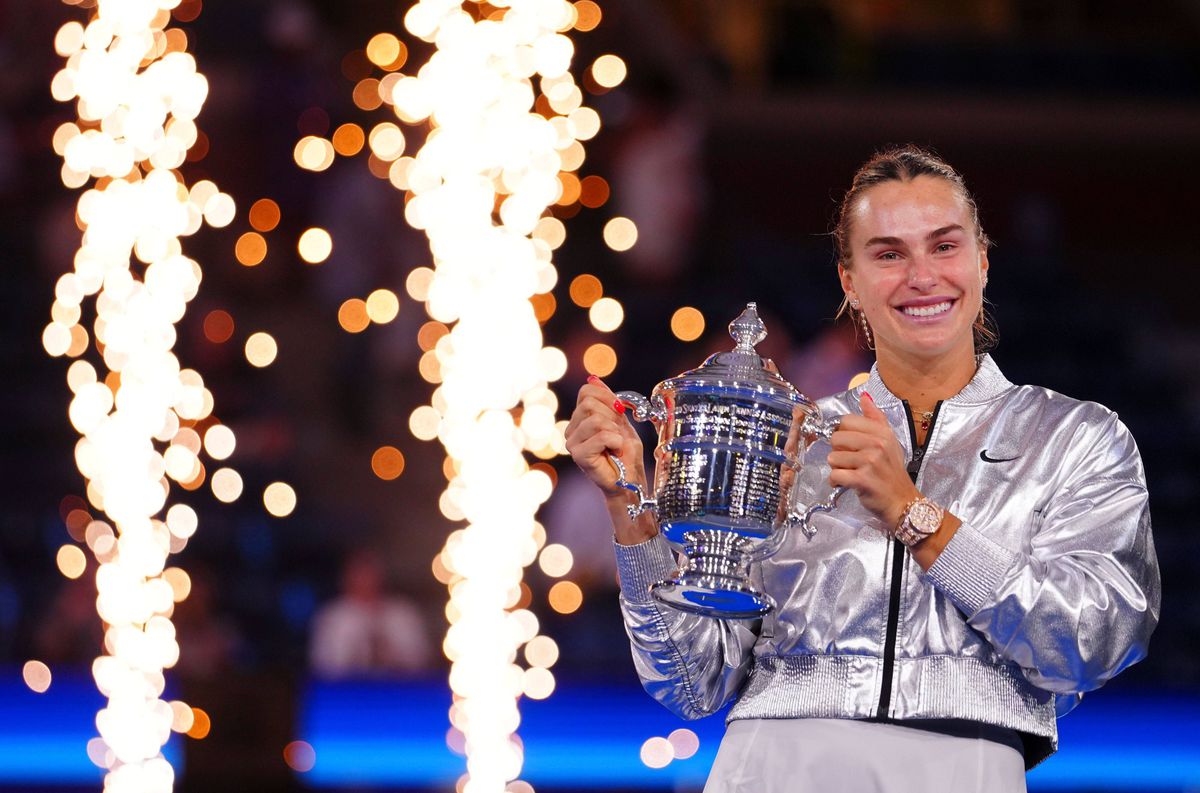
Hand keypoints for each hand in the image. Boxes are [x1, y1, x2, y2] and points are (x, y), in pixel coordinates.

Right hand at [564, 376, 646, 496]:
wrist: (630, 480)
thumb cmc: (626, 453)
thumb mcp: (620, 420)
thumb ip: (607, 400)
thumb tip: (593, 378)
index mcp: (580, 419)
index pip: (586, 392)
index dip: (607, 396)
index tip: (620, 411)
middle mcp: (571, 430)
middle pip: (589, 404)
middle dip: (612, 415)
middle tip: (618, 432)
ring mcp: (572, 443)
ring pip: (595, 419)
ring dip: (615, 431)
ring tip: (616, 444)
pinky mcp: (579, 455)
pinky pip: (601, 436)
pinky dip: (616, 441)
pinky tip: (615, 451)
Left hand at [827, 392, 919, 528]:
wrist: (903, 502)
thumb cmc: (892, 472)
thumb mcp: (889, 441)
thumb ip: (875, 418)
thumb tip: (864, 397)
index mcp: (882, 432)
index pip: (845, 421)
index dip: (843, 434)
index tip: (851, 446)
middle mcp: (877, 443)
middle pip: (836, 438)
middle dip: (838, 452)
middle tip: (851, 463)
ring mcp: (870, 461)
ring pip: (833, 458)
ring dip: (837, 469)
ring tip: (850, 474)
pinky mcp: (862, 479)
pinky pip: (835, 475)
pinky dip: (836, 482)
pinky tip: (845, 484)